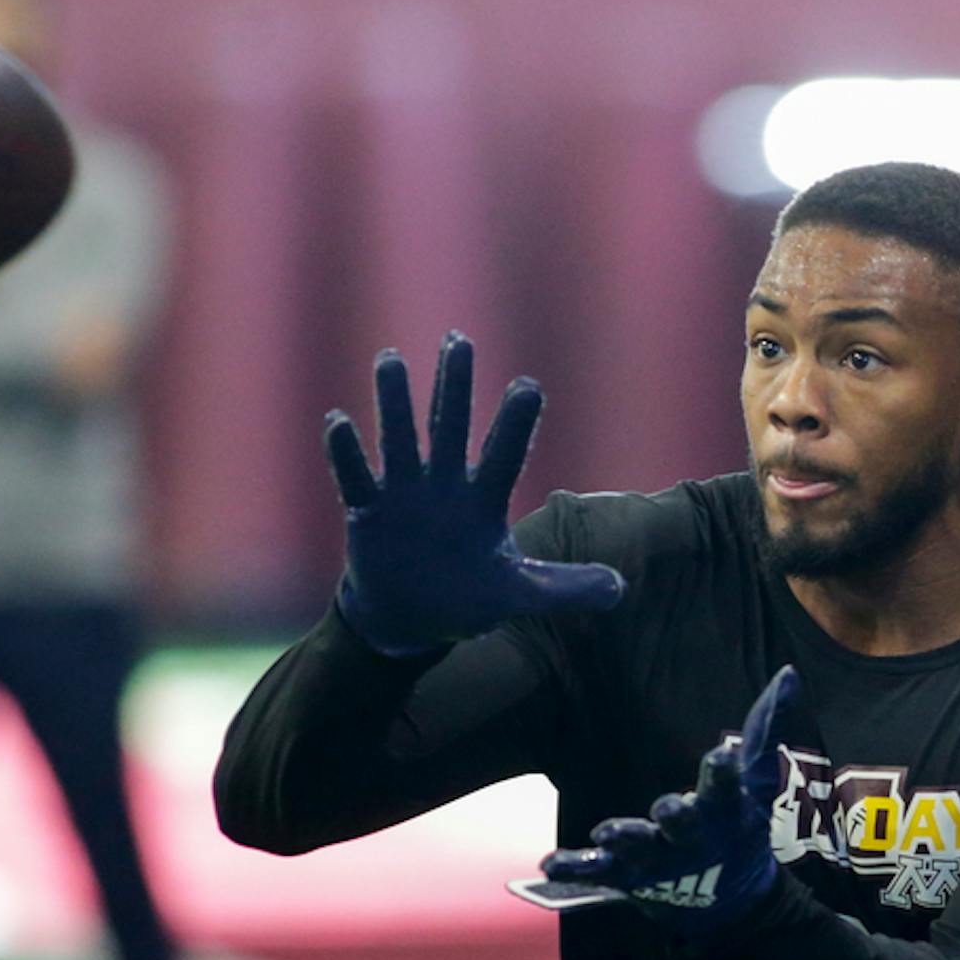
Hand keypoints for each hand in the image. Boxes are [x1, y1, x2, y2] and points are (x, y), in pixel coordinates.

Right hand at [326, 331, 625, 655]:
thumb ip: (564, 588)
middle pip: (450, 428)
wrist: (410, 618)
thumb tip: (620, 589)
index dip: (515, 424)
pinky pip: (356, 477)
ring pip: (400, 439)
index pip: (504, 455)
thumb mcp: (518, 594)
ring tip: (390, 358)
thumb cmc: (467, 597)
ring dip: (394, 402)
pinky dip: (346, 452)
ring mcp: (404, 494)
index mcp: (484, 501)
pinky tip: (339, 420)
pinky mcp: (369, 511)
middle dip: (454, 386)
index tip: (528, 386)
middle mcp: (445, 485)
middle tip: (458, 341)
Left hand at [538, 665, 798, 933]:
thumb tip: (789, 672)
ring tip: (605, 833)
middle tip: (668, 808)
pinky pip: (598, 874)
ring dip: (625, 841)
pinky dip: (575, 869)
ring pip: (640, 850)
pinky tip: (549, 864)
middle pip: (684, 826)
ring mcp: (659, 862)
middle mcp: (692, 838)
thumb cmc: (738, 829)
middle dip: (677, 817)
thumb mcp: (755, 782)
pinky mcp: (628, 879)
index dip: (723, 772)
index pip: (726, 788)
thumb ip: (766, 728)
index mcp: (724, 812)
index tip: (721, 754)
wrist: (730, 903)